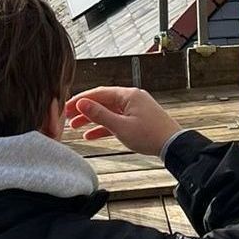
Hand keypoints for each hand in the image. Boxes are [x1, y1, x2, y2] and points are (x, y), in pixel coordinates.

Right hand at [65, 87, 181, 157]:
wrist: (173, 145)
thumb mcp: (120, 126)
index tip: (65, 107)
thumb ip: (99, 115)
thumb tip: (81, 103)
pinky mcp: (138, 119)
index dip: (80, 100)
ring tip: (75, 128)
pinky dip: (104, 126)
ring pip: (108, 111)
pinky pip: (117, 120)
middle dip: (84, 110)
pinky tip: (91, 135)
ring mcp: (135, 109)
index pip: (99, 93)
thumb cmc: (149, 135)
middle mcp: (132, 98)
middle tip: (67, 118)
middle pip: (103, 101)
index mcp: (129, 95)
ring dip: (92, 119)